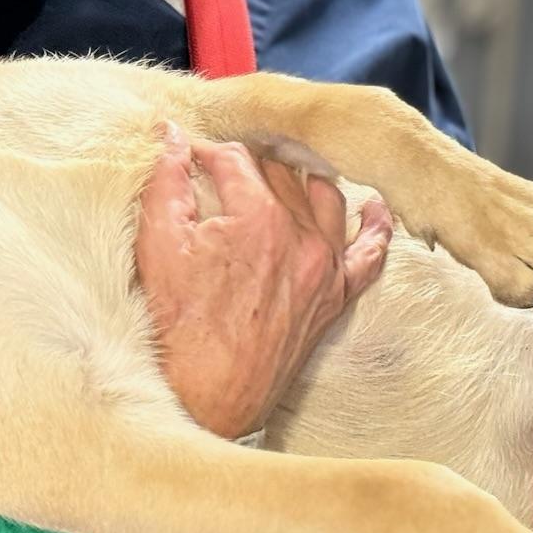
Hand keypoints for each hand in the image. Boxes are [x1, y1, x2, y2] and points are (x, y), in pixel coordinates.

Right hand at [137, 123, 391, 438]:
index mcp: (258, 217)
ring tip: (280, 176)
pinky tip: (373, 206)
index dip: (209, 154)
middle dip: (250, 167)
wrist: (203, 397)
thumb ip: (165, 180)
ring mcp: (324, 269)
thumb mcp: (157, 244)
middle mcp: (302, 237)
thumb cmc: (175, 327)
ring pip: (325, 199)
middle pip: (281, 174)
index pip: (237, 159)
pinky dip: (375, 226)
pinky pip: (370, 254)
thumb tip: (171, 134)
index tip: (191, 161)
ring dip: (303, 181)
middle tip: (223, 174)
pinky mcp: (335, 299)